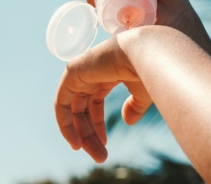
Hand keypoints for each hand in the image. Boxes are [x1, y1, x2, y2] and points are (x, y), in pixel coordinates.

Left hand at [53, 30, 151, 162]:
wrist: (146, 53)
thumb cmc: (149, 71)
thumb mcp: (143, 94)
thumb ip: (134, 107)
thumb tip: (127, 121)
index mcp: (107, 74)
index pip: (94, 102)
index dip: (97, 124)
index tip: (104, 144)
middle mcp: (92, 72)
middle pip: (84, 109)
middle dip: (91, 134)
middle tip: (101, 157)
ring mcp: (81, 71)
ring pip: (74, 110)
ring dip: (82, 134)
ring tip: (95, 154)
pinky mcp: (72, 72)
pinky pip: (61, 102)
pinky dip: (65, 123)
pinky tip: (75, 142)